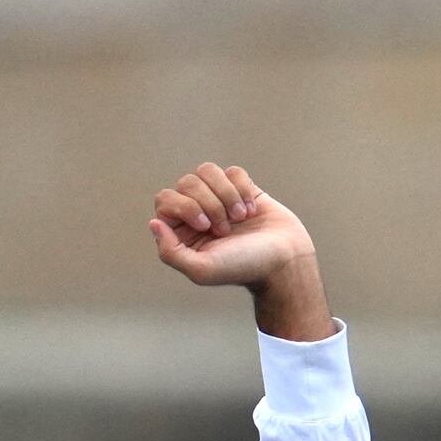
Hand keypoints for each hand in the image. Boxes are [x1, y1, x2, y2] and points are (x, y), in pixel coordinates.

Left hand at [146, 165, 334, 341]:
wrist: (285, 261)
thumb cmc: (244, 268)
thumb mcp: (202, 270)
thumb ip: (170, 252)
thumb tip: (154, 223)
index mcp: (182, 231)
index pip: (165, 199)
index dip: (185, 206)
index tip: (206, 226)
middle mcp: (197, 211)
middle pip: (187, 182)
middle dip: (210, 203)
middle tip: (226, 229)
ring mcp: (220, 198)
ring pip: (208, 171)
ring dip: (227, 194)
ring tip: (241, 217)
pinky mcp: (243, 189)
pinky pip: (234, 172)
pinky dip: (244, 189)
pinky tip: (252, 210)